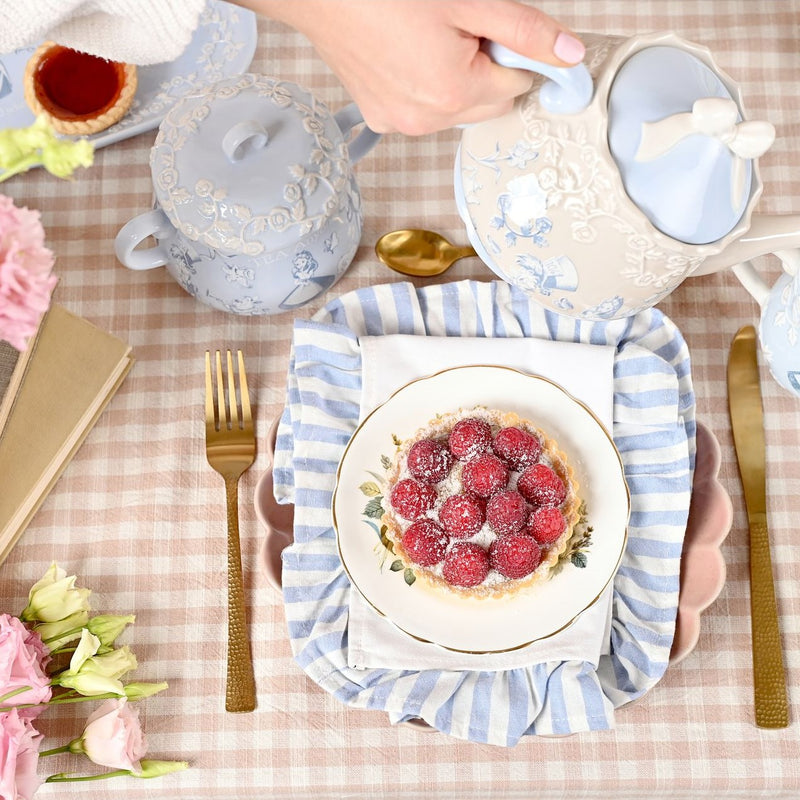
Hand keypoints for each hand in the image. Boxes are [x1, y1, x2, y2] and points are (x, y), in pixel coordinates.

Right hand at [250, 0, 583, 134]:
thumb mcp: (467, 0)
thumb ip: (523, 30)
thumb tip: (570, 55)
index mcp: (454, 93)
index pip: (517, 86)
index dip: (513, 53)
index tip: (491, 27)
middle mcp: (427, 120)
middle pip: (488, 105)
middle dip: (486, 71)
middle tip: (457, 29)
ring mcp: (401, 123)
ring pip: (456, 110)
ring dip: (457, 81)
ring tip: (426, 40)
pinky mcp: (381, 118)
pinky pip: (423, 112)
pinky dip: (425, 89)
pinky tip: (405, 56)